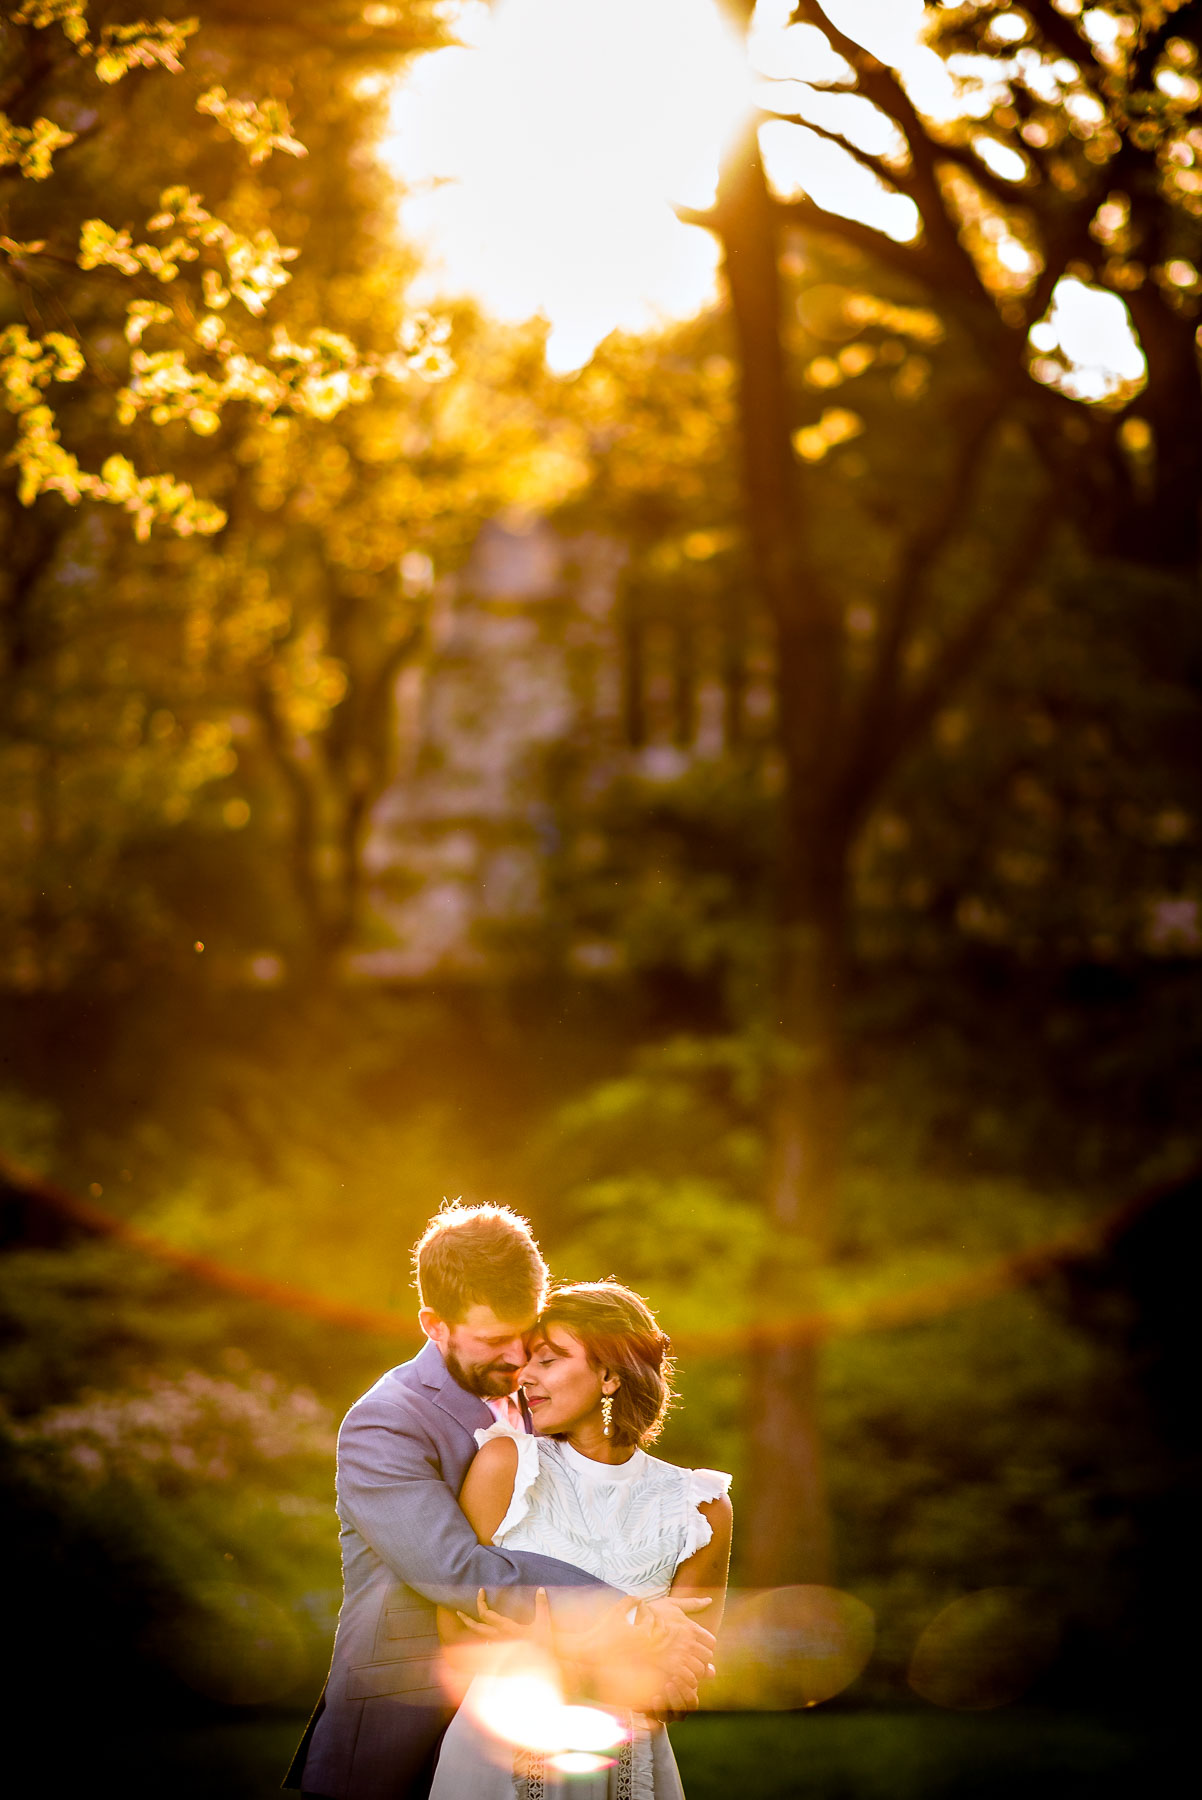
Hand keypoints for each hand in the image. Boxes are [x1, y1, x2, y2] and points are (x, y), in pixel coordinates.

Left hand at [455, 1587, 554, 1652]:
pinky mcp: (502, 1653)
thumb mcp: (543, 1623)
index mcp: (507, 1628)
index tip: (480, 1591)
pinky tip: (479, 1637)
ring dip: (471, 1630)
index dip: (480, 1602)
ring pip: (480, 1638)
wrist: (542, 1668)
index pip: (487, 1614)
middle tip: (458, 1611)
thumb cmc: (543, 1646)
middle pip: (477, 1628)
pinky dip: (480, 1640)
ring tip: (464, 1623)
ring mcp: (500, 1647)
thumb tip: (540, 1588)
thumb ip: (542, 1605)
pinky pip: (487, 1646)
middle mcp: (499, 1637)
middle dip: (466, 1619)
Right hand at [636, 1597, 716, 1714]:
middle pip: (707, 1657)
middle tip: (691, 1660)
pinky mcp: (671, 1668)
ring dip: (695, 1671)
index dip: (706, 1646)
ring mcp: (680, 1656)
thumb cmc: (652, 1614)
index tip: (697, 1648)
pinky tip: (678, 1675)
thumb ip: (692, 1603)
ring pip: (700, 1670)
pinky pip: (689, 1679)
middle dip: (701, 1659)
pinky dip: (686, 1680)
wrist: (632, 1627)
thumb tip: (709, 1600)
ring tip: (685, 1669)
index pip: (711, 1642)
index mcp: (691, 1627)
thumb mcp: (672, 1604)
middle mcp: (689, 1642)